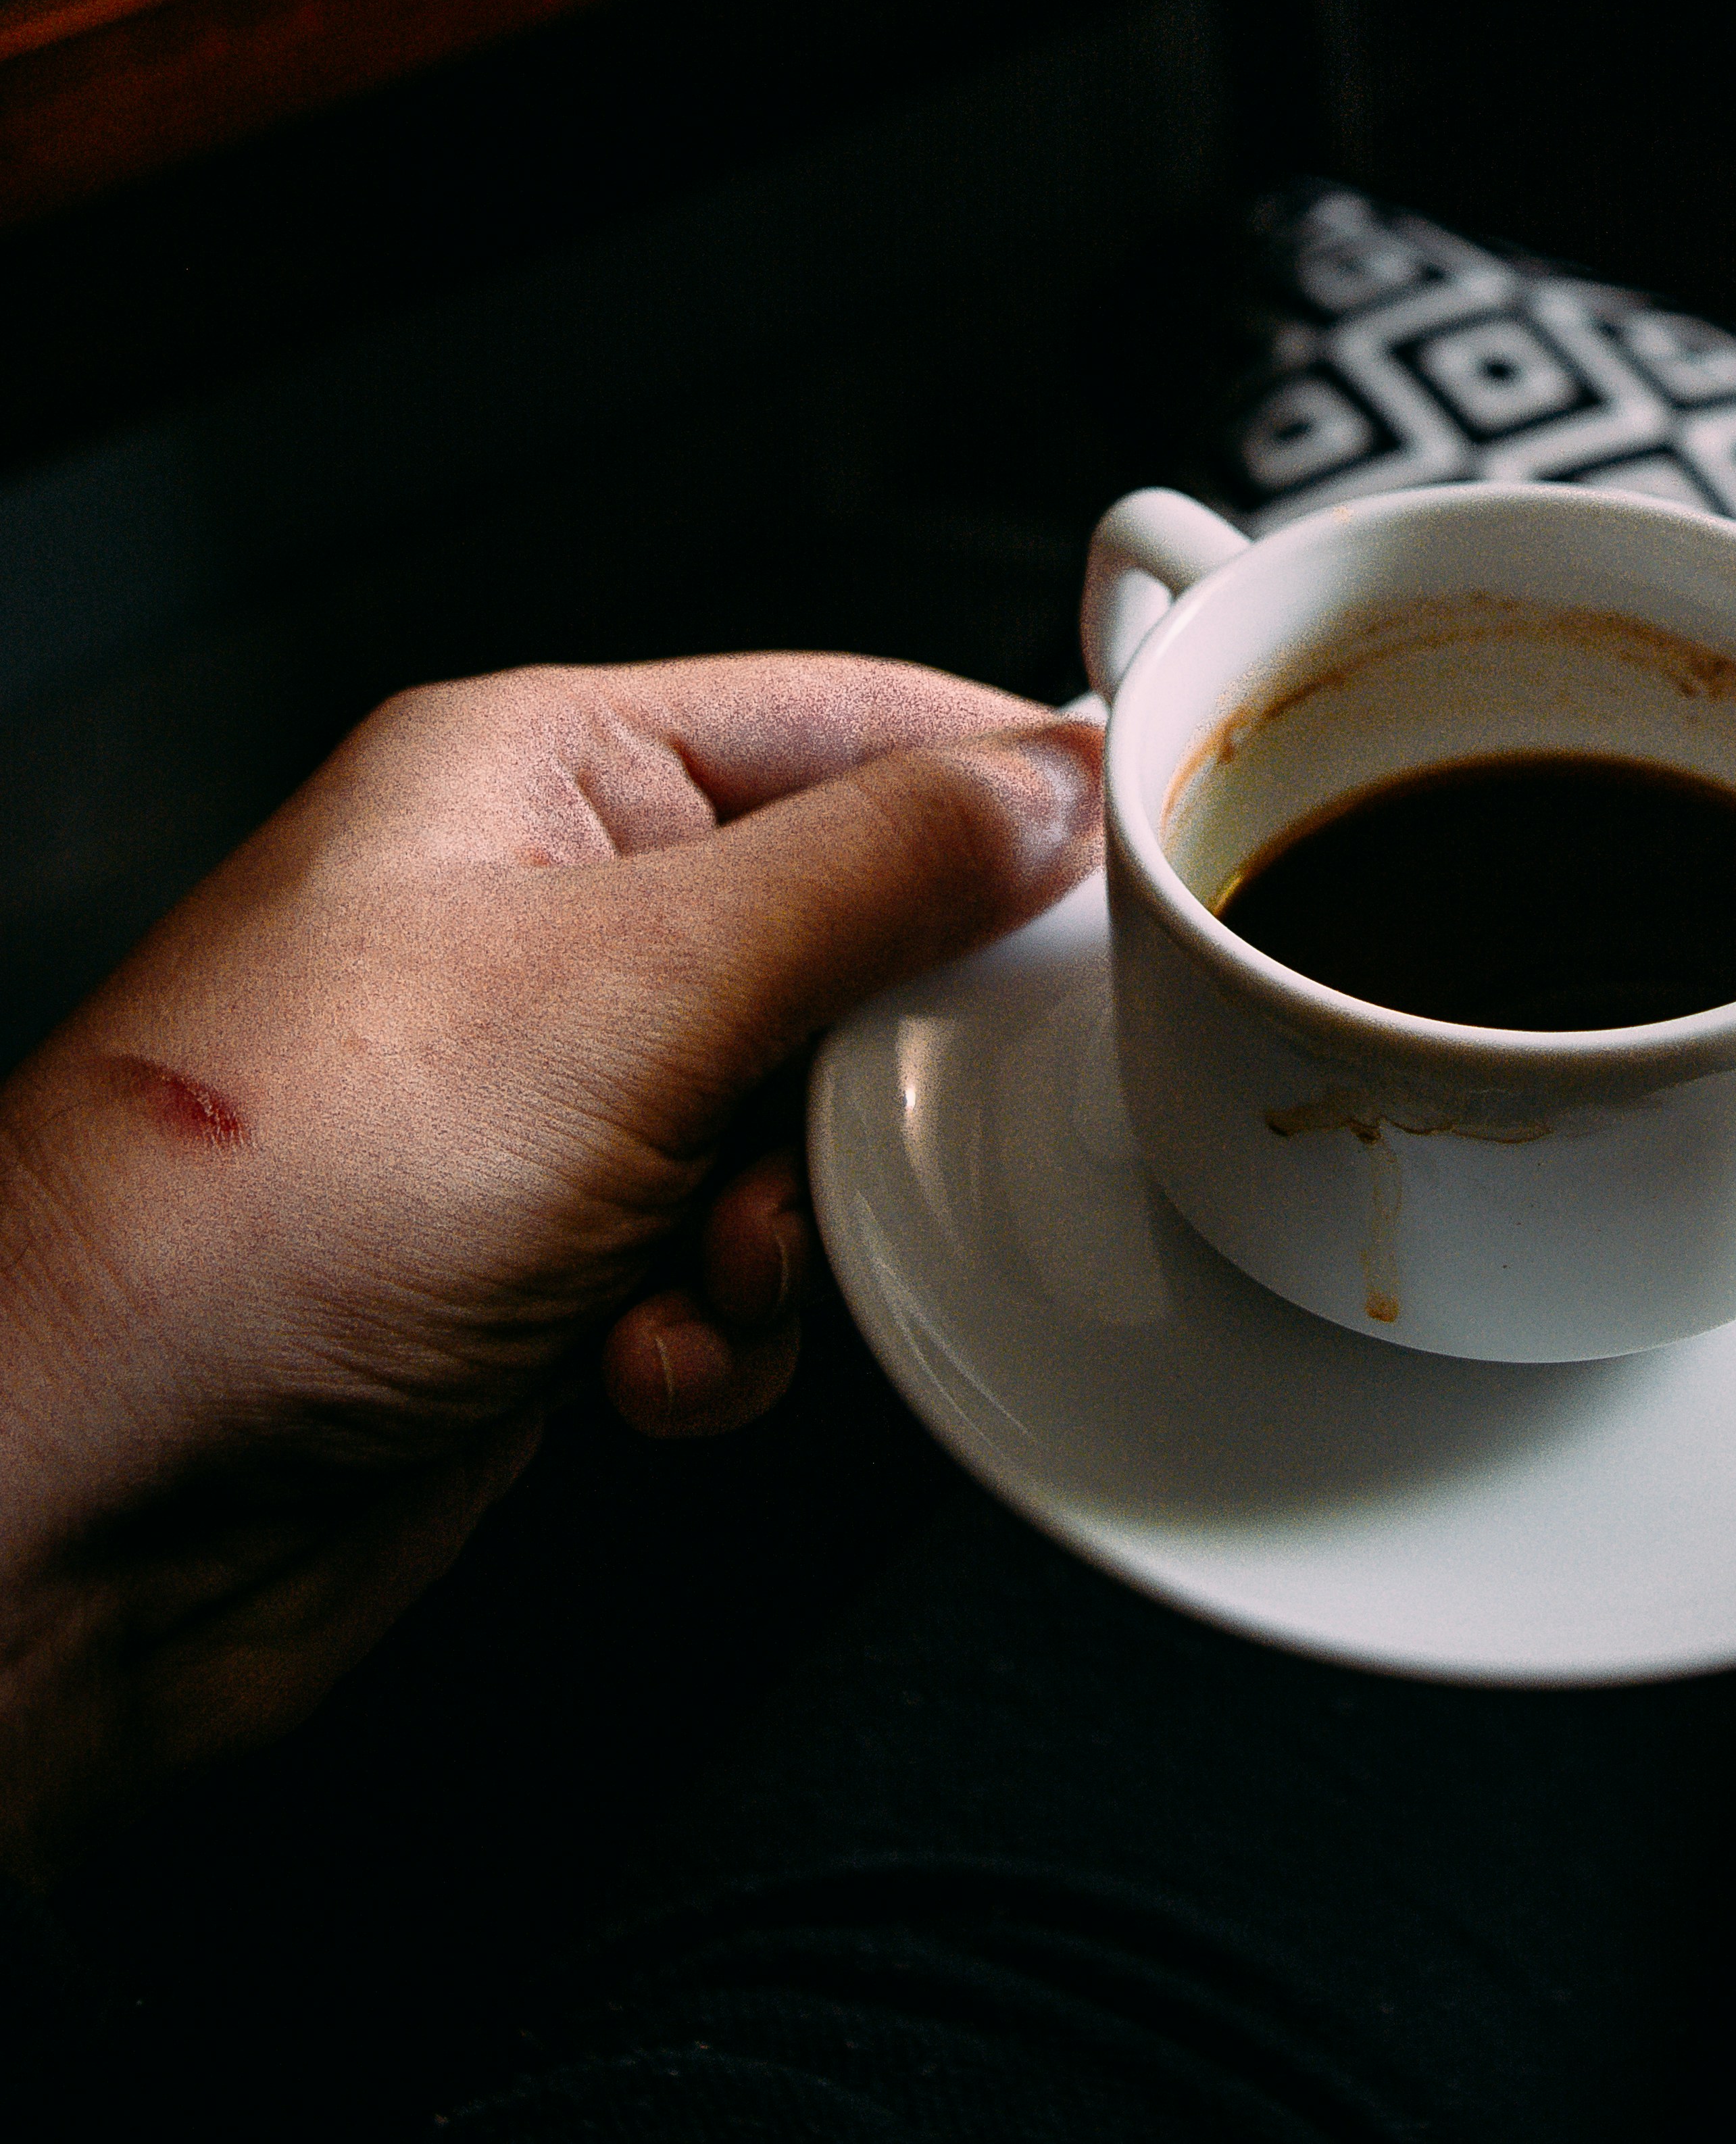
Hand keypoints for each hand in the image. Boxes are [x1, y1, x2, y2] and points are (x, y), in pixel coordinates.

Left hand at [0, 655, 1098, 1878]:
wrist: (94, 1496)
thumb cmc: (267, 1202)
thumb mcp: (632, 985)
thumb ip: (871, 873)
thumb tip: (1045, 780)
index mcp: (537, 777)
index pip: (845, 721)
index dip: (1001, 778)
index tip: (1147, 845)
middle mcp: (539, 921)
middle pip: (844, 940)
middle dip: (882, 1066)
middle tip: (903, 1115)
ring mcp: (540, 1098)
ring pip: (809, 1125)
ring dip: (799, 1227)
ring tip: (710, 1266)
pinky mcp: (541, 1263)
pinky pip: (735, 1267)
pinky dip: (719, 1330)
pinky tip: (637, 1363)